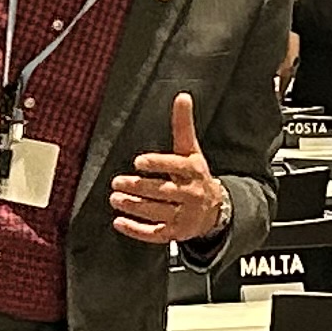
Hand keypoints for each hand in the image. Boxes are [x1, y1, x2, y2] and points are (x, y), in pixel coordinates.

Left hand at [107, 92, 230, 246]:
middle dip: (138, 188)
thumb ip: (182, 125)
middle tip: (117, 183)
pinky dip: (137, 230)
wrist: (216, 210)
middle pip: (162, 191)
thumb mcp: (191, 150)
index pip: (175, 166)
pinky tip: (120, 222)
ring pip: (157, 212)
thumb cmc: (196, 175)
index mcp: (192, 171)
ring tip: (115, 199)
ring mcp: (184, 215)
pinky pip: (155, 233)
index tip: (139, 162)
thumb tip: (182, 96)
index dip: (157, 164)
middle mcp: (189, 193)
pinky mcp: (176, 232)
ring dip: (134, 207)